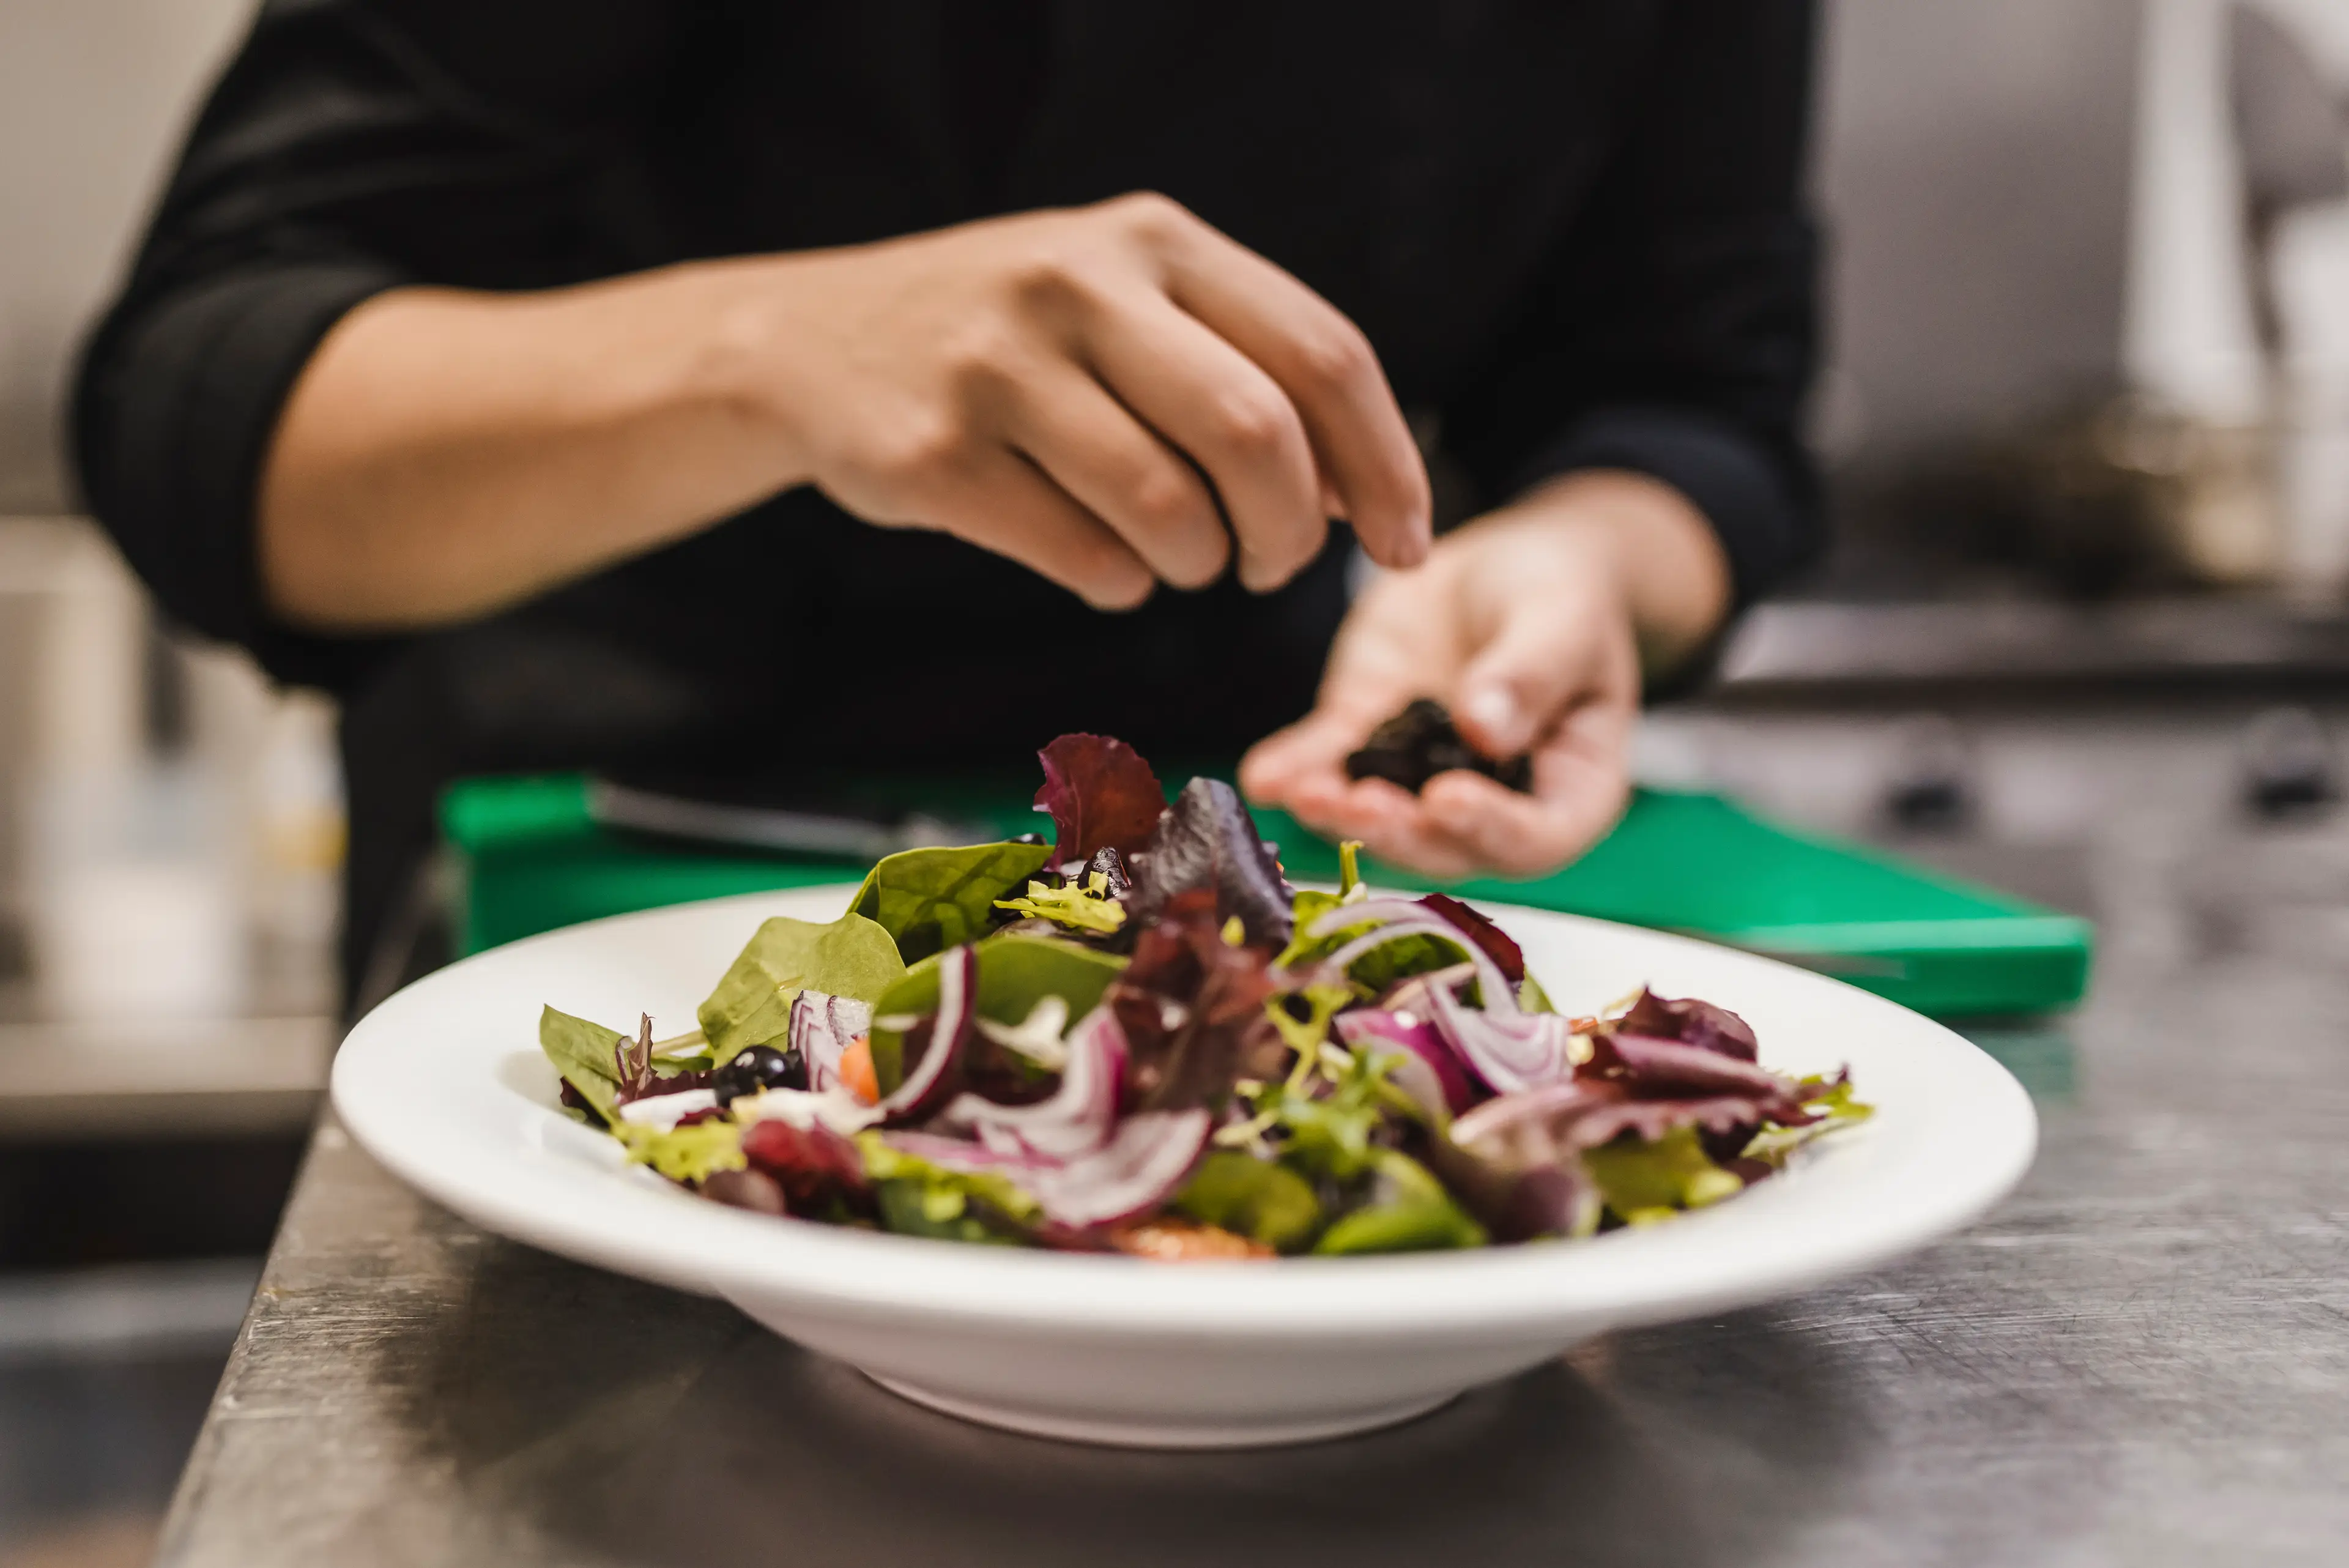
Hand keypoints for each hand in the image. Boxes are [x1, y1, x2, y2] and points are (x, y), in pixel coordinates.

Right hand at [719, 192, 1431, 606]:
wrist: (810, 345)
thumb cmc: (1009, 342)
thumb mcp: (1121, 299)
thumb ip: (1240, 365)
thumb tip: (1361, 494)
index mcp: (1152, 240)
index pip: (1322, 354)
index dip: (1385, 464)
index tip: (1406, 542)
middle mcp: (1079, 285)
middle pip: (1259, 438)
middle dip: (1293, 534)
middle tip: (1273, 567)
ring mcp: (998, 368)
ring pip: (1170, 514)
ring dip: (1199, 569)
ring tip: (1178, 561)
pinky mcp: (937, 456)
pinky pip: (1084, 560)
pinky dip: (1119, 587)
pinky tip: (1104, 566)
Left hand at [1241, 472, 1729, 879]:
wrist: (1504, 566)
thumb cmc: (1561, 595)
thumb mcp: (1563, 619)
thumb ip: (1530, 673)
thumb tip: (1484, 728)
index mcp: (1567, 790)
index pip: (1536, 837)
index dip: (1491, 829)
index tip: (1447, 799)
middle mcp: (1493, 802)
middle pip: (1445, 844)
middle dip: (1396, 831)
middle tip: (1356, 803)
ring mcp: (1422, 777)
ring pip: (1379, 815)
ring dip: (1337, 812)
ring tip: (1299, 791)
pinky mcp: (1365, 737)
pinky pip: (1328, 762)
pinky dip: (1295, 770)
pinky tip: (1262, 777)